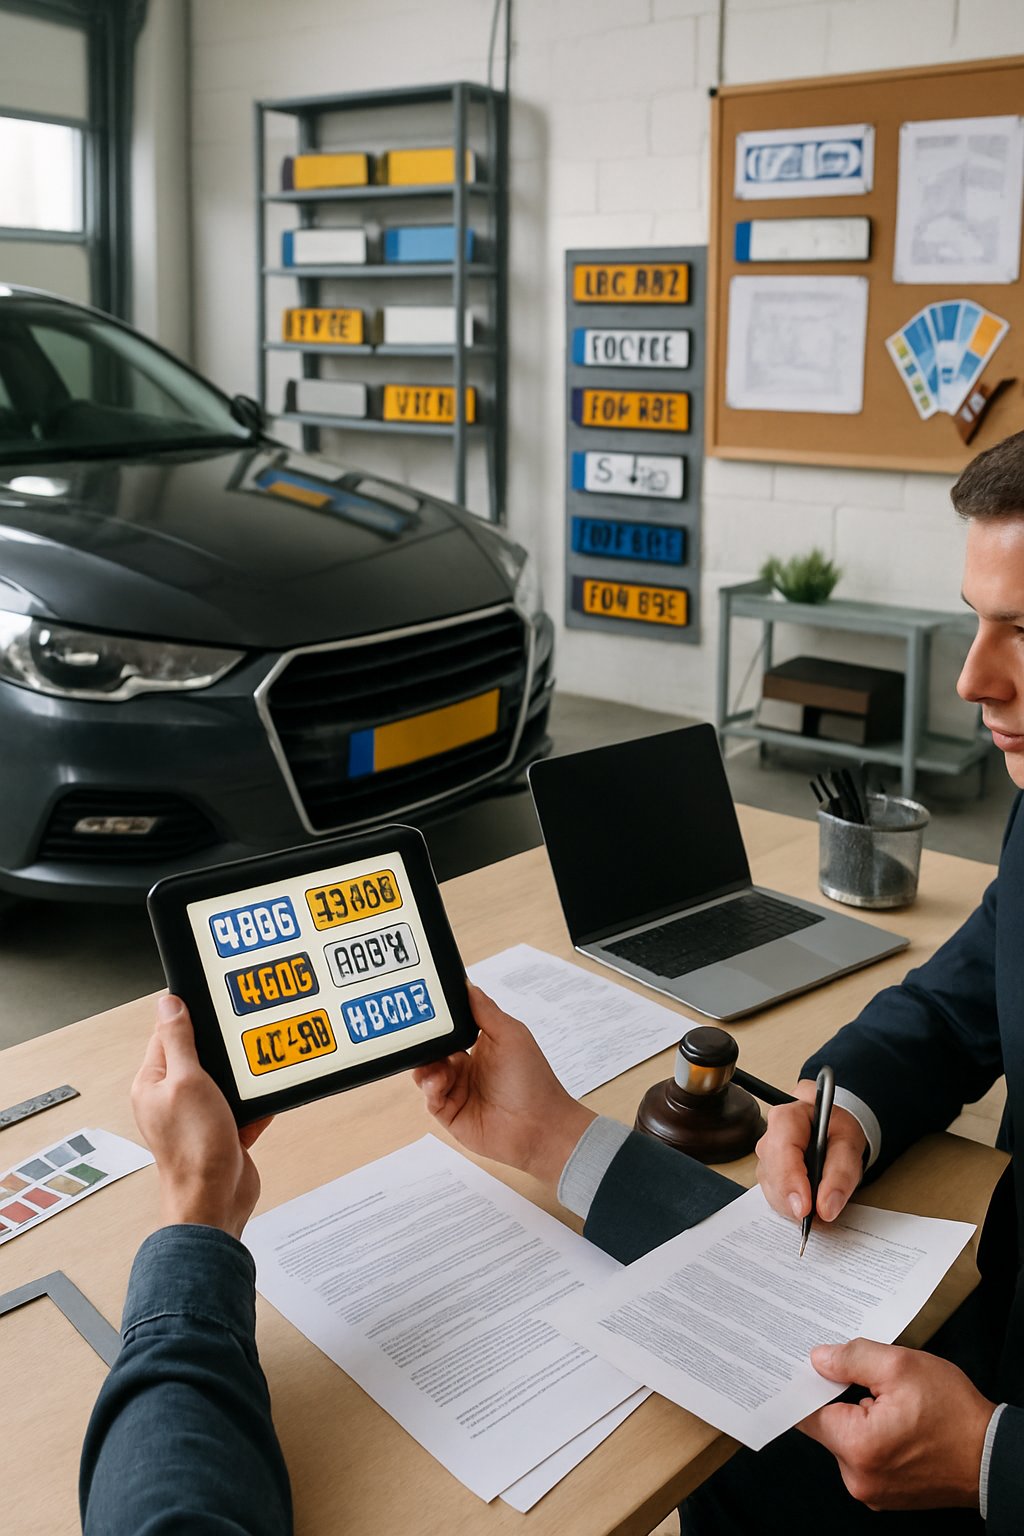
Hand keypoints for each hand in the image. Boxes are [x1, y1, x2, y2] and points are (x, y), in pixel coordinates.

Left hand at [132, 994, 272, 1239]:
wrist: (216, 1199)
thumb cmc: (194, 1147)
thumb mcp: (187, 1080)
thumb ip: (178, 1041)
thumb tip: (167, 1004)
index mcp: (153, 1084)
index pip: (168, 1035)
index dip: (191, 1017)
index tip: (216, 1001)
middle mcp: (172, 1098)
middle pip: (200, 1056)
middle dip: (223, 1047)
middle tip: (244, 1031)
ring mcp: (197, 1116)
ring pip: (223, 1081)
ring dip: (242, 1075)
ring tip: (260, 1062)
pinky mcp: (221, 1132)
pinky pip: (241, 1107)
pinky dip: (255, 1103)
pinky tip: (267, 1096)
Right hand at [412, 983, 595, 1189]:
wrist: (539, 1126)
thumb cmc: (532, 1081)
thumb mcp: (509, 1035)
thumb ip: (485, 1010)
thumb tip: (467, 984)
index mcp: (479, 1047)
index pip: (447, 1031)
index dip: (435, 1024)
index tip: (422, 1012)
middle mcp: (466, 1069)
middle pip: (432, 1053)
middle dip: (424, 1047)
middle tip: (420, 1042)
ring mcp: (457, 1092)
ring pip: (426, 1075)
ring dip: (426, 1068)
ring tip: (437, 1068)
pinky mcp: (450, 1115)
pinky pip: (430, 1099)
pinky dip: (430, 1089)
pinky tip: (440, 1083)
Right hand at [756, 1077, 865, 1224]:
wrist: (831, 1130)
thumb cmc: (837, 1131)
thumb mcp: (850, 1145)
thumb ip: (841, 1174)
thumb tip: (826, 1207)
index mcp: (788, 1117)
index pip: (782, 1149)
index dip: (791, 1181)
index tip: (806, 1209)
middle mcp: (769, 1135)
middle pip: (774, 1174)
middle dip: (795, 1200)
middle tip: (821, 1215)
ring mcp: (765, 1157)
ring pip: (772, 1190)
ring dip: (795, 1206)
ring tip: (821, 1205)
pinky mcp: (767, 1174)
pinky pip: (774, 1197)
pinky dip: (793, 1207)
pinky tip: (809, 1203)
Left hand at [799, 1338, 992, 1509]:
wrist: (993, 1456)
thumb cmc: (954, 1413)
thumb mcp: (902, 1366)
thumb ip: (852, 1358)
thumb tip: (819, 1359)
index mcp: (856, 1446)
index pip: (807, 1412)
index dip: (808, 1384)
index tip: (812, 1365)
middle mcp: (858, 1477)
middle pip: (827, 1426)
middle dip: (839, 1398)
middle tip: (859, 1375)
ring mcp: (872, 1490)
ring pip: (847, 1441)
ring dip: (858, 1417)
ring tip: (887, 1400)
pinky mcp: (886, 1492)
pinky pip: (864, 1457)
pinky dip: (872, 1436)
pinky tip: (895, 1420)